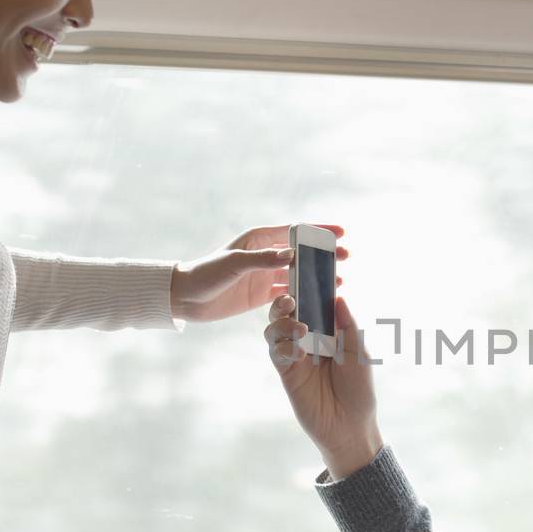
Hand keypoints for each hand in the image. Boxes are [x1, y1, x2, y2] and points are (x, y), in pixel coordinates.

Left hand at [170, 224, 349, 322]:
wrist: (186, 298)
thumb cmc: (206, 273)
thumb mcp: (234, 263)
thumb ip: (263, 259)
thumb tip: (292, 255)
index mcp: (259, 239)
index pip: (295, 231)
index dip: (319, 230)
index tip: (340, 232)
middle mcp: (265, 255)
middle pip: (302, 252)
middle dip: (324, 254)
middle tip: (346, 257)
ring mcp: (265, 276)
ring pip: (298, 274)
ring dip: (317, 277)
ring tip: (337, 281)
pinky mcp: (262, 296)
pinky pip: (288, 294)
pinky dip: (303, 297)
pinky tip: (318, 300)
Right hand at [265, 293, 382, 477]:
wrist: (350, 427)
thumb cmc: (359, 389)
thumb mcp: (359, 353)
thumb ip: (348, 326)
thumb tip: (339, 297)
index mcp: (328, 331)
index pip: (313, 303)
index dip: (307, 288)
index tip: (303, 272)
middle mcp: (308, 339)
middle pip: (288, 311)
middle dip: (285, 300)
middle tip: (291, 298)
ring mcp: (295, 355)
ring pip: (275, 328)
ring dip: (282, 322)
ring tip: (298, 326)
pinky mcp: (287, 373)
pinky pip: (276, 353)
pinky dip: (282, 346)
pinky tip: (297, 351)